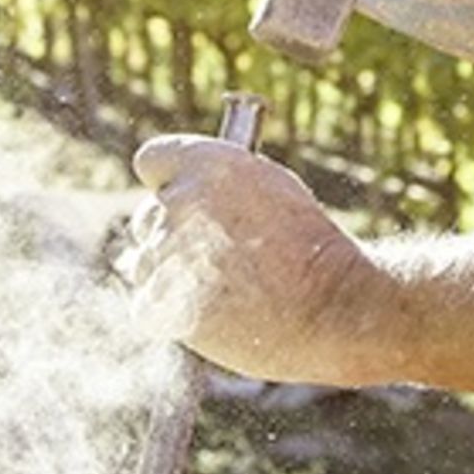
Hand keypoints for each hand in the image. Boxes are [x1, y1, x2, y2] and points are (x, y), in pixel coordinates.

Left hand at [124, 136, 385, 384]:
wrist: (329, 307)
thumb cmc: (311, 246)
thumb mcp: (272, 189)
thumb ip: (218, 189)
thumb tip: (187, 200)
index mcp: (203, 163)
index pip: (152, 160)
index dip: (168, 179)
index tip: (180, 193)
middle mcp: (175, 203)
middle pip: (147, 216)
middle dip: (174, 232)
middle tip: (212, 254)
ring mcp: (162, 255)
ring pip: (144, 261)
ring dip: (169, 272)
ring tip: (219, 288)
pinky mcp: (159, 303)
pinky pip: (146, 301)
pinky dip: (169, 310)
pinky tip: (209, 313)